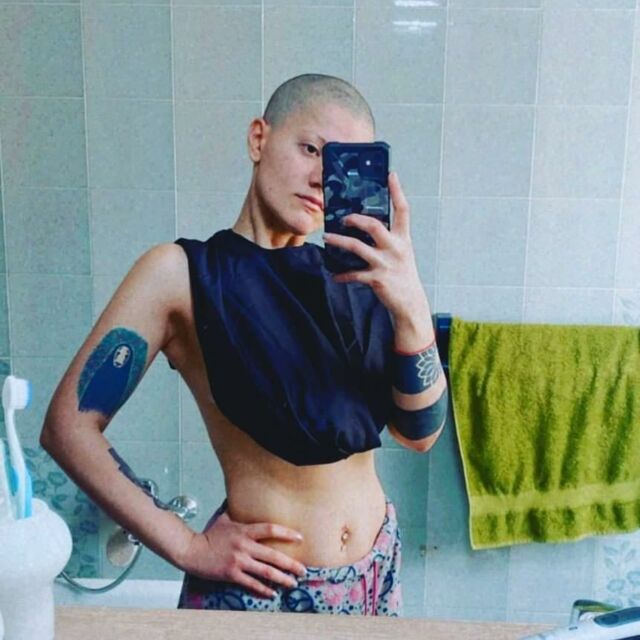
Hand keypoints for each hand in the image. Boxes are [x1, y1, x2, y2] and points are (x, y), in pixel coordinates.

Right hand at [180, 511, 307, 598]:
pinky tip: (273, 593)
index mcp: (245, 530)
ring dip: (282, 578)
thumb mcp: (224, 518)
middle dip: (290, 564)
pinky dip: (263, 589)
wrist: (192, 550)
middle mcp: (244, 546)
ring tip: (293, 583)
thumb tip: (241, 494)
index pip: (270, 529)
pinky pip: (251, 583)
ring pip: (265, 572)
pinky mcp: (231, 574)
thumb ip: (236, 510)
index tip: (300, 538)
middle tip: (303, 570)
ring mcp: (238, 561)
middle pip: (273, 555)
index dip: (287, 533)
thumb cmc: (210, 534)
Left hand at [323, 171, 428, 319]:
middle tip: (344, 217)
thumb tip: (367, 225)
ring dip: (339, 241)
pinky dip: (342, 274)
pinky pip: (354, 274)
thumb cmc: (403, 275)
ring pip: (357, 247)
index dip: (397, 191)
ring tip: (327, 238)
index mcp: (403, 239)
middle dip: (356, 219)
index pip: (403, 210)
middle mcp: (396, 248)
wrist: (410, 303)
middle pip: (374, 226)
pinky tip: (334, 275)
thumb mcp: (401, 252)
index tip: (391, 174)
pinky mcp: (377, 279)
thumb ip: (389, 239)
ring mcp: (386, 264)